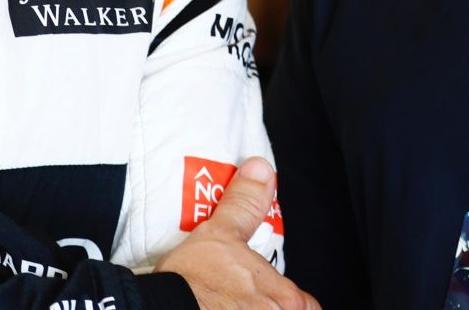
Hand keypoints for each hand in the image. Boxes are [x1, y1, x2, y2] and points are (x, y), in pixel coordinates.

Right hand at [156, 158, 317, 309]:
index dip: (289, 300)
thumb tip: (260, 172)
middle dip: (268, 308)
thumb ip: (246, 205)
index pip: (306, 305)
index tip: (272, 294)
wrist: (162, 309)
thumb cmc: (192, 284)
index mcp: (286, 300)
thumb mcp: (221, 234)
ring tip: (223, 305)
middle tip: (241, 299)